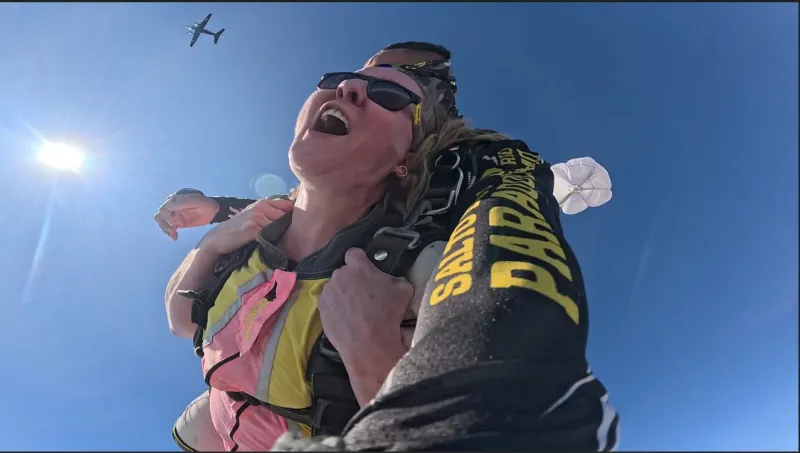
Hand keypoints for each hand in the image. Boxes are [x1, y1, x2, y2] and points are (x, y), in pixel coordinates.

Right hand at [154, 191, 221, 239]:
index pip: (165, 207)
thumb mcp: (197, 201)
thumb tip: (168, 205)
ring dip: (165, 228)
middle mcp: (173, 204)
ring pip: (161, 220)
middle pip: (161, 215)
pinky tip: (175, 237)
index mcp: (176, 197)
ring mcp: (174, 213)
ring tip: (174, 234)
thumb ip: (183, 201)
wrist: (213, 212)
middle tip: (175, 230)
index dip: (167, 216)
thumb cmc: (207, 205)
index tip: (174, 224)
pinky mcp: (176, 221)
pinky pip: (167, 226)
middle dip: (166, 224)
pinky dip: (169, 232)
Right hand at [202, 198, 293, 254]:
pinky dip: (274, 240)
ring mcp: (257, 217)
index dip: (293, 215)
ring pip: (280, 225)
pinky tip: (274, 245)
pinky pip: (271, 234)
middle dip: (289, 226)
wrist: (219, 238)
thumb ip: (270, 213)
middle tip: (292, 236)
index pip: (287, 205)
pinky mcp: (254, 228)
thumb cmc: (238, 228)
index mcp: (263, 203)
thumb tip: (291, 217)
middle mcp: (261, 207)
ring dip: (283, 234)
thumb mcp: (254, 215)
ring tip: (284, 243)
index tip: (297, 223)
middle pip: (286, 216)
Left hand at [318, 248, 413, 368]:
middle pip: (344, 272)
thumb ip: (394, 278)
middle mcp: (338, 275)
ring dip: (343, 293)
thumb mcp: (404, 289)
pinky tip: (347, 318)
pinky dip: (336, 308)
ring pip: (335, 288)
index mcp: (357, 266)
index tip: (366, 269)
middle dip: (353, 279)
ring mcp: (327, 292)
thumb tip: (391, 279)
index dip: (361, 260)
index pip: (354, 253)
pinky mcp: (321, 309)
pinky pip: (329, 303)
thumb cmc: (388, 314)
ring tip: (355, 309)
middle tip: (365, 293)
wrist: (369, 343)